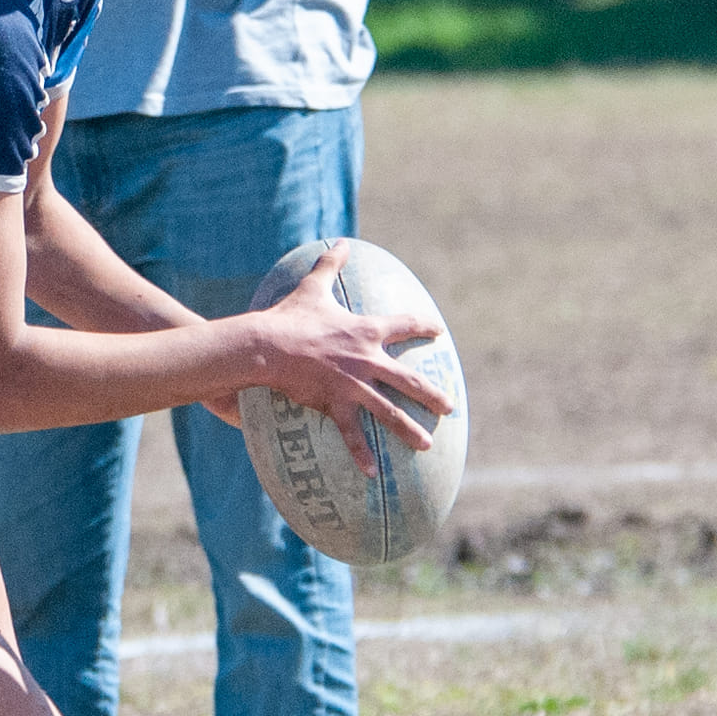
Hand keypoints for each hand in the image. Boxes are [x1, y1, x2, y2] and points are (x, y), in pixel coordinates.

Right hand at [245, 243, 453, 475]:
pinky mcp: (336, 403)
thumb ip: (329, 265)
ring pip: (390, 411)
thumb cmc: (289, 316)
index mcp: (366, 331)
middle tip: (448, 406)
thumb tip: (340, 242)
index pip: (403, 326)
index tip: (437, 332)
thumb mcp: (312, 287)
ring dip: (409, 429)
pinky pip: (352, 433)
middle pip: (409, 379)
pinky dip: (361, 454)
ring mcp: (354, 384)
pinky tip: (373, 473)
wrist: (268, 345)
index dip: (422, 327)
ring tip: (426, 444)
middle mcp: (367, 359)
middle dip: (431, 394)